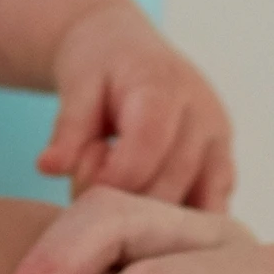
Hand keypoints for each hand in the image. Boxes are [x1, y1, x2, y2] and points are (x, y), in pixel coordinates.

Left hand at [39, 6, 235, 210]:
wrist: (126, 46)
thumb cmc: (98, 65)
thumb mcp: (76, 83)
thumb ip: (68, 127)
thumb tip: (50, 168)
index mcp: (165, 86)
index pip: (146, 148)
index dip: (111, 180)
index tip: (79, 189)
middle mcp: (204, 115)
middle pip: (171, 184)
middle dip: (124, 206)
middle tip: (89, 196)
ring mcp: (219, 142)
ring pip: (196, 206)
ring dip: (151, 222)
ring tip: (116, 202)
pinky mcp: (224, 165)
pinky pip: (212, 212)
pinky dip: (179, 226)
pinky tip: (147, 224)